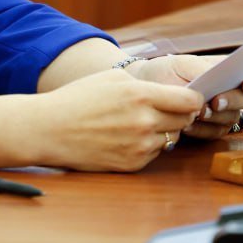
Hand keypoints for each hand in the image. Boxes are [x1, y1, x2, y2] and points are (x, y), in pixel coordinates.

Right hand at [30, 70, 204, 171]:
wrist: (50, 129)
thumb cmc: (79, 98)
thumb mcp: (113, 77)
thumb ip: (148, 84)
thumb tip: (175, 93)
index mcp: (141, 95)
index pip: (191, 101)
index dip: (192, 99)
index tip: (187, 98)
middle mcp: (145, 122)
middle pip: (185, 120)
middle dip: (178, 114)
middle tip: (163, 109)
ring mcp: (140, 146)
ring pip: (171, 138)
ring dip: (162, 131)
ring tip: (137, 123)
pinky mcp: (132, 164)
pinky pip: (154, 153)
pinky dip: (147, 145)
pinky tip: (126, 137)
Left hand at [123, 55, 242, 140]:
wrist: (146, 88)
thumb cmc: (166, 71)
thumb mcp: (183, 64)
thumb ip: (203, 70)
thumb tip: (218, 78)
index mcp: (230, 71)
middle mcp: (232, 92)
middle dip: (233, 100)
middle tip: (216, 100)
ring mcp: (223, 112)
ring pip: (231, 118)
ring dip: (216, 116)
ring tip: (197, 112)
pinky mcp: (211, 128)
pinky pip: (214, 133)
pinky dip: (202, 129)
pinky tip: (189, 125)